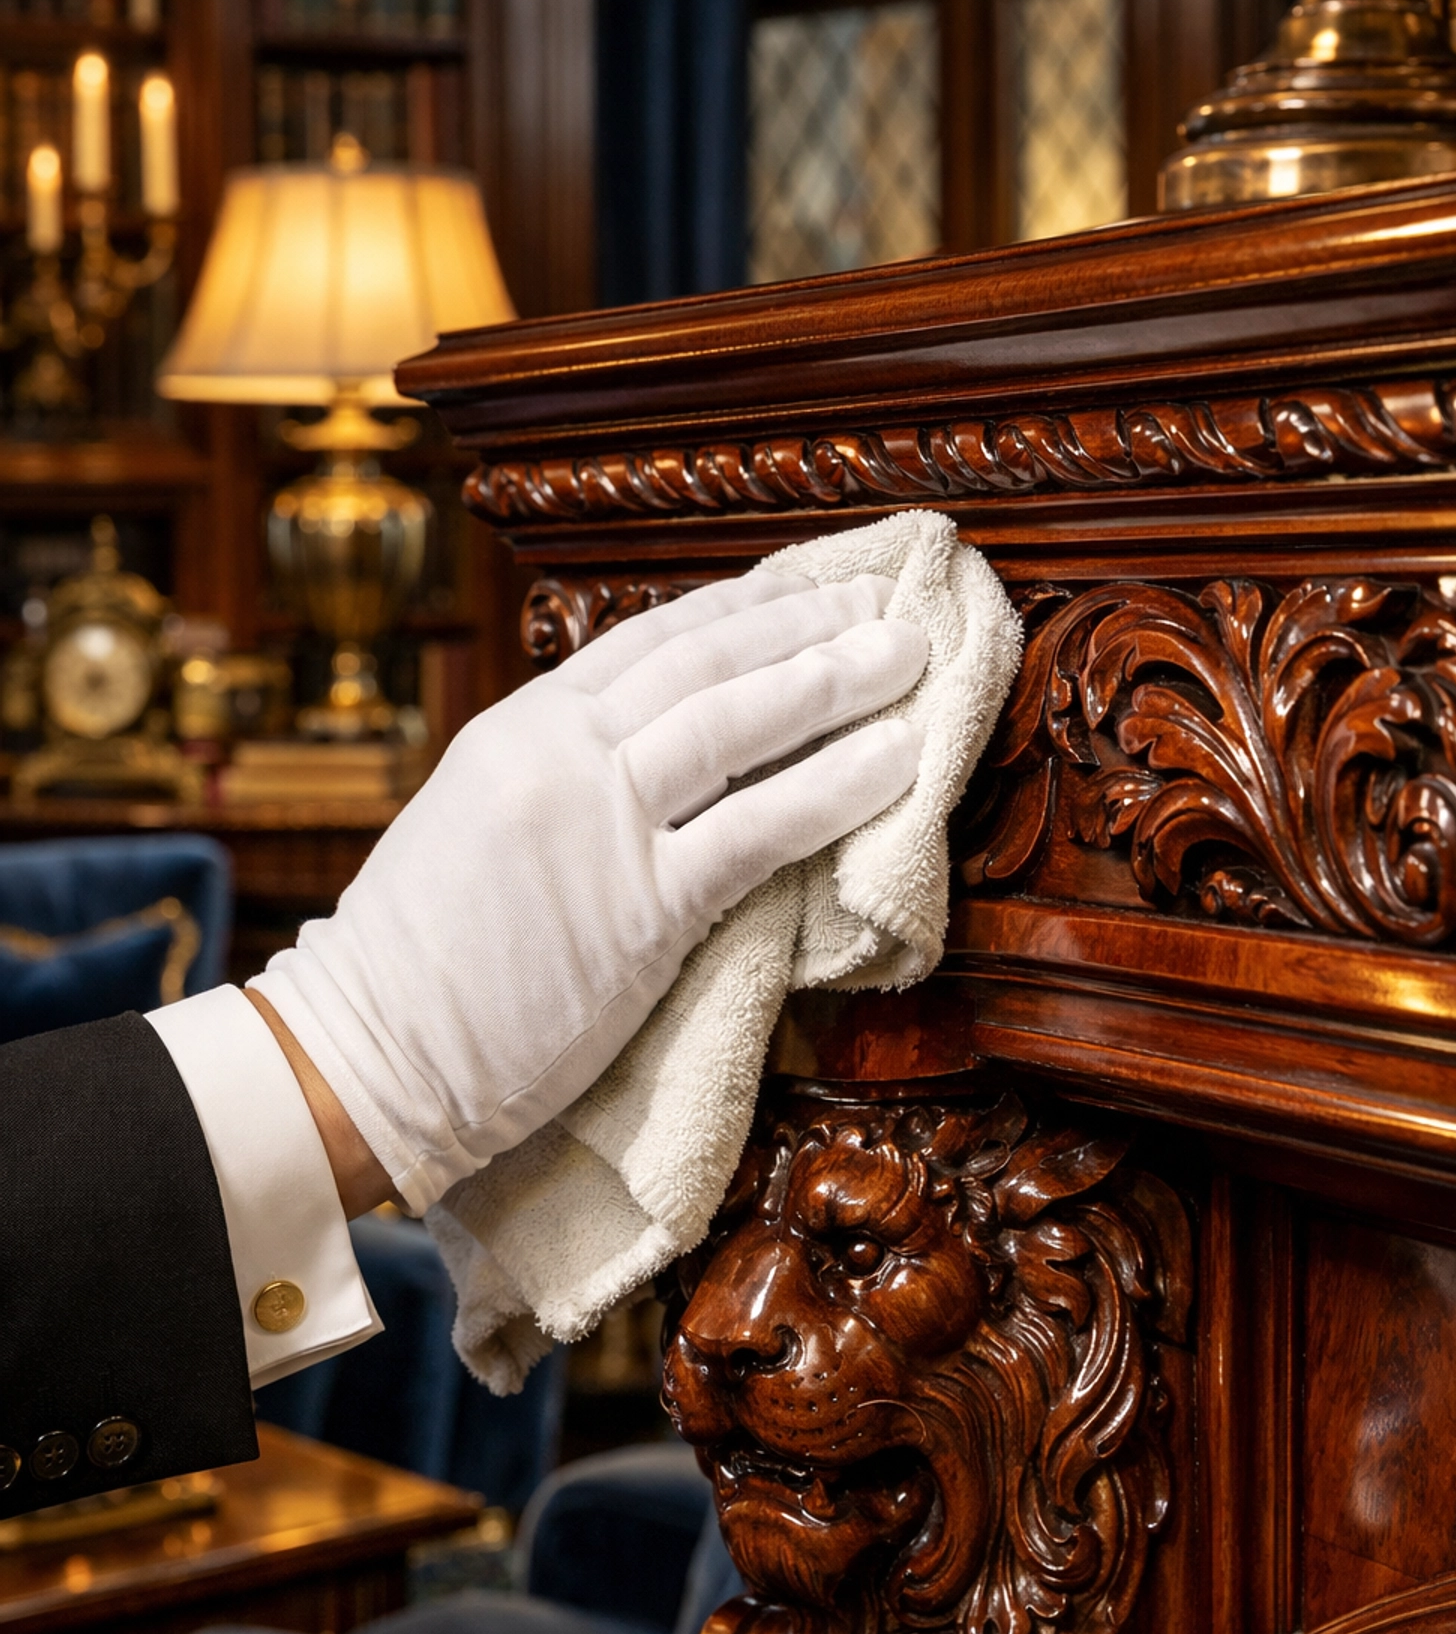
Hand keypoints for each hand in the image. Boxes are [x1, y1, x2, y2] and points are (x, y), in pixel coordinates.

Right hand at [249, 573, 925, 1209]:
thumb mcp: (476, 820)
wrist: (367, 1051)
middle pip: (707, 660)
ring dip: (837, 680)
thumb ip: (559, 774)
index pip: (652, 638)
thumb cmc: (419, 958)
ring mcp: (602, 826)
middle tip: (888, 597)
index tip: (810, 582)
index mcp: (519, 727)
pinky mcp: (642, 909)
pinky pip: (758, 830)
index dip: (745, 605)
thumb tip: (647, 751)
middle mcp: (562, 754)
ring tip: (909, 654)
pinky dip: (835, 788)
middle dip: (808, 621)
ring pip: (738, 723)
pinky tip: (896, 763)